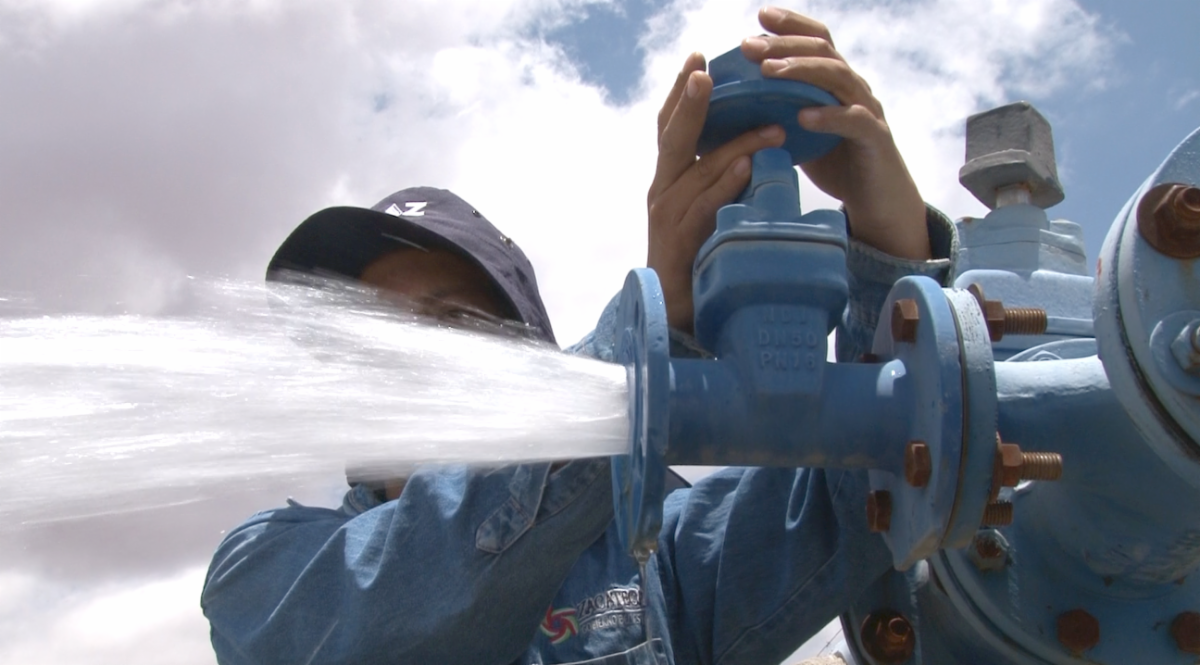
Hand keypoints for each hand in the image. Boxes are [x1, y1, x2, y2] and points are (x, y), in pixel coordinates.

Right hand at [647, 52, 785, 332]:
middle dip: (690, 102)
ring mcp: (667, 216)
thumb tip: (755, 149)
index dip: (682, 93)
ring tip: (769, 128)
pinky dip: (724, 185)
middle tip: (706, 71)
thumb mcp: (709, 210)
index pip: (671, 128)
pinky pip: (703, 207)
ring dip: (735, 146)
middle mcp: (662, 191)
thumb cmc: (698, 258)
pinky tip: (745, 168)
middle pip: (673, 138)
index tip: (699, 60)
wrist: (676, 313)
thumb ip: (722, 180)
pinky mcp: (678, 241)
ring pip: (699, 171)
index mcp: (669, 179)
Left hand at [741, 7, 929, 260]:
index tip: (761, 15)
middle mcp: (854, 88)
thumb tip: (730, 106)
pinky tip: (804, 116)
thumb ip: (778, 113)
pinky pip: (854, 121)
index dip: (792, 24)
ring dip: (802, 70)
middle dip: (785, 44)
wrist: (878, 201)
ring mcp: (868, 111)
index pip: (818, 40)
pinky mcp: (876, 139)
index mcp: (835, 83)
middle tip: (750, 46)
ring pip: (838, 77)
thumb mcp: (800, 133)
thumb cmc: (836, 164)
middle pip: (823, 51)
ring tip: (769, 71)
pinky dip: (828, 116)